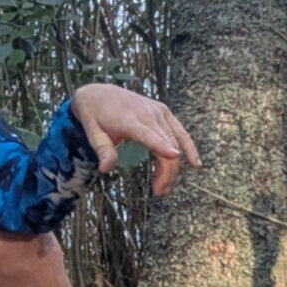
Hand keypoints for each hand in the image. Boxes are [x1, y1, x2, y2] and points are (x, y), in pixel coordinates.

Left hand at [71, 83, 200, 195]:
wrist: (100, 94)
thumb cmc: (95, 115)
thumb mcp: (92, 132)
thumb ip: (102, 149)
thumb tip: (105, 169)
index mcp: (128, 119)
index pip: (147, 133)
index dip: (160, 145)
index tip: (173, 156)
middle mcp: (147, 113)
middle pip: (166, 143)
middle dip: (167, 170)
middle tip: (159, 192)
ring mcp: (158, 111)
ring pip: (176, 140)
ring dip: (175, 166)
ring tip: (167, 187)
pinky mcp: (164, 112)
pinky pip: (180, 131)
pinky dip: (189, 147)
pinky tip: (195, 163)